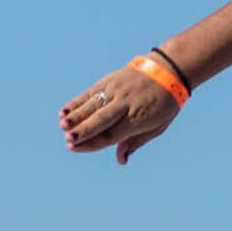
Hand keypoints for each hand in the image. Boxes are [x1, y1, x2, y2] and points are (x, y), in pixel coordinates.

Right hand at [59, 62, 179, 163]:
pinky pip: (91, 92)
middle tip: (68, 139)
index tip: (75, 148)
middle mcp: (126, 104)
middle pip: (101, 119)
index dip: (92, 143)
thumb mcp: (158, 127)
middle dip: (83, 130)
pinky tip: (64, 110)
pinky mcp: (110, 80)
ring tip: (62, 125)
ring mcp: (117, 90)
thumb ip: (135, 142)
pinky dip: (77, 101)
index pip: (111, 134)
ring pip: (93, 104)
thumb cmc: (164, 104)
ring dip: (76, 115)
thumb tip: (121, 160)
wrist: (168, 70)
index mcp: (139, 119)